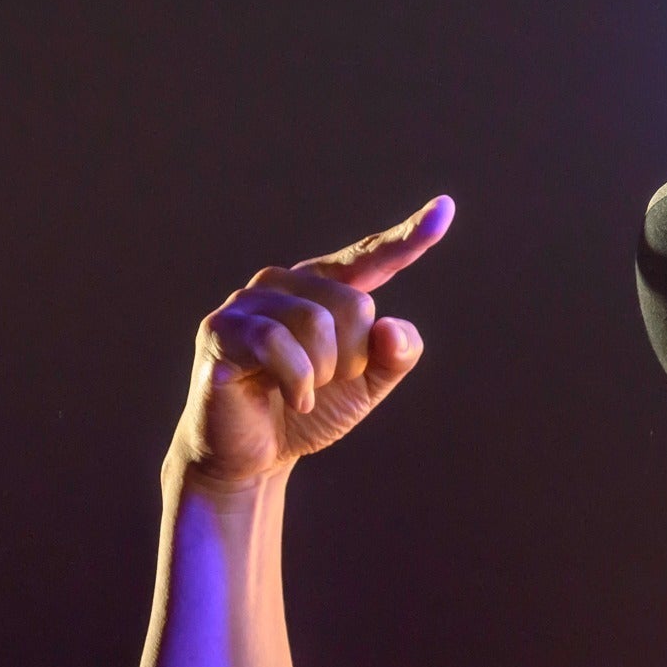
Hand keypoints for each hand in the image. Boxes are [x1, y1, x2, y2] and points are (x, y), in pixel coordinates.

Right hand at [166, 196, 454, 489]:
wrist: (254, 457)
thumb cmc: (308, 411)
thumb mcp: (368, 385)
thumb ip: (395, 354)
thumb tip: (391, 327)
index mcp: (322, 289)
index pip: (369, 258)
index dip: (408, 237)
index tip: (446, 209)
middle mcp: (283, 283)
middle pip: (353, 304)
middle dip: (351, 359)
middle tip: (325, 384)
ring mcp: (247, 302)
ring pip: (316, 323)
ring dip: (323, 373)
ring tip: (304, 393)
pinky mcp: (221, 331)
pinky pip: (276, 344)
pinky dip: (298, 382)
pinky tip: (295, 401)